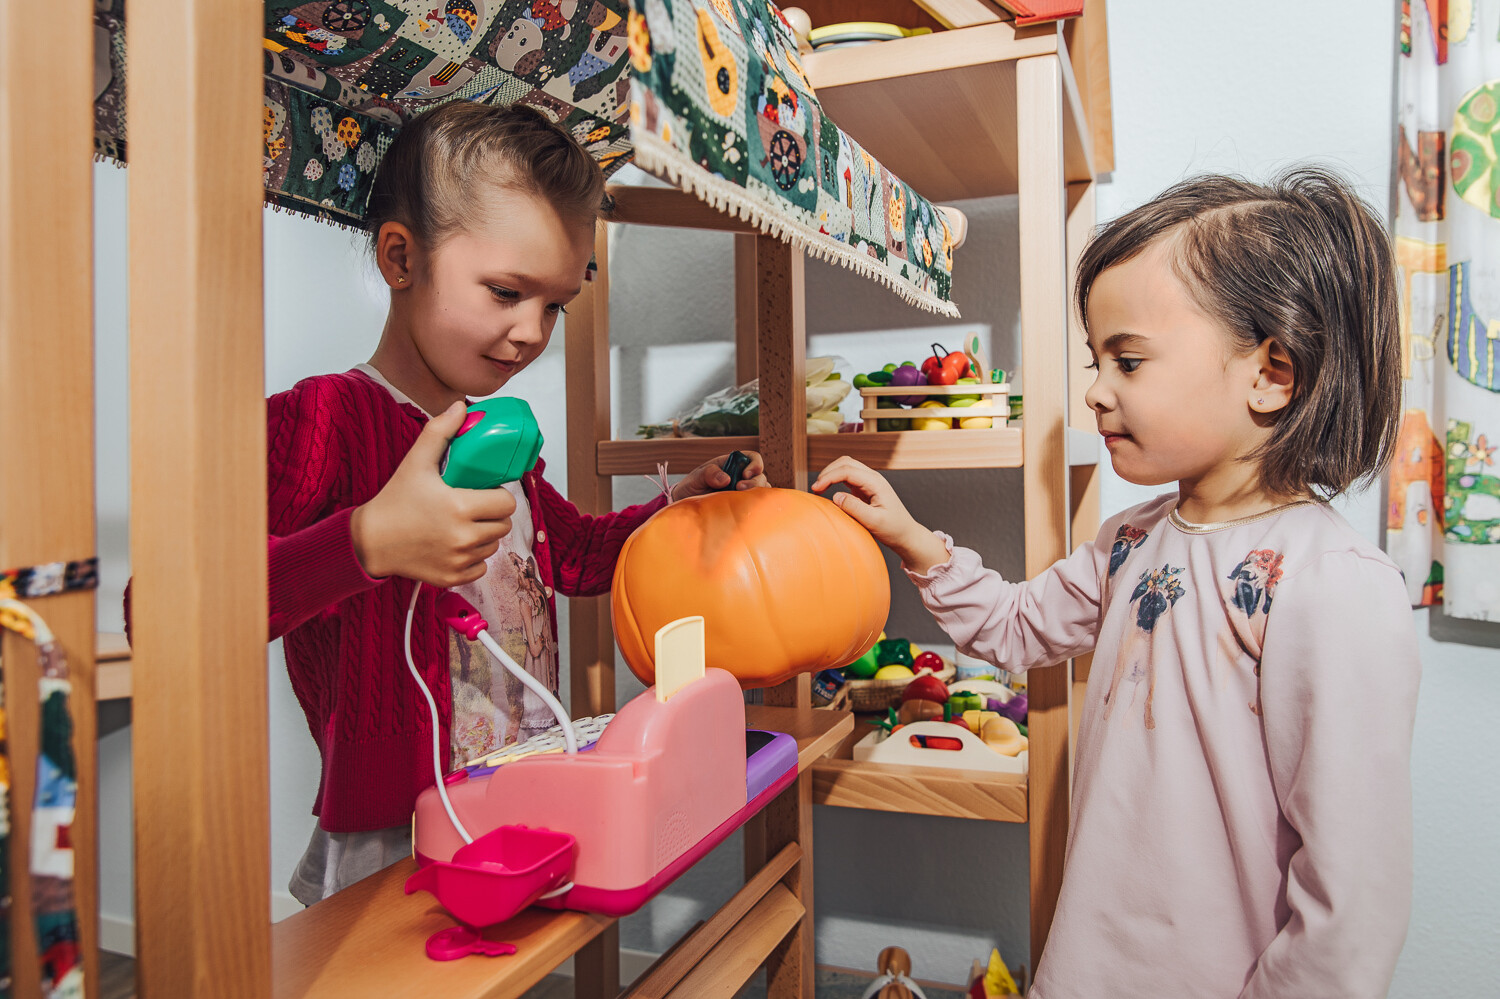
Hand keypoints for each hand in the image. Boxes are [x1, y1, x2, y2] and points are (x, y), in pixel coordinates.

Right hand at [351, 401, 517, 585]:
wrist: (371, 541)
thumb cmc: (395, 500)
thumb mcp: (416, 462)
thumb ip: (440, 432)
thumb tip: (461, 406)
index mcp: (460, 507)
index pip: (507, 502)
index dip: (498, 495)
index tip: (484, 491)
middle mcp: (463, 537)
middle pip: (503, 524)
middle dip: (492, 514)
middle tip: (472, 506)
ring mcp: (459, 560)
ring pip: (493, 545)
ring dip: (484, 535)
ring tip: (462, 524)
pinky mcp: (453, 578)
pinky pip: (481, 567)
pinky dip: (473, 558)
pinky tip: (455, 545)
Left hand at [671, 451, 769, 499]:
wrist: (687, 503)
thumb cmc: (691, 486)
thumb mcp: (696, 478)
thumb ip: (708, 474)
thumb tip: (725, 479)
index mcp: (732, 464)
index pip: (752, 458)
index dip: (754, 464)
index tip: (744, 474)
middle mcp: (741, 476)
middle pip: (760, 475)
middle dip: (755, 481)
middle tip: (739, 488)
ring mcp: (743, 491)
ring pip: (761, 489)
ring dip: (756, 493)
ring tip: (740, 498)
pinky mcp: (742, 504)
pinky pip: (756, 503)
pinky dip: (755, 505)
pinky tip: (745, 508)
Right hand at [811, 457, 948, 573]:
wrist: (905, 534)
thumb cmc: (894, 529)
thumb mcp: (874, 522)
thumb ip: (855, 508)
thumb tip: (836, 496)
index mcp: (876, 483)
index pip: (847, 470)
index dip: (829, 477)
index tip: (816, 489)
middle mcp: (873, 478)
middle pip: (845, 462)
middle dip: (827, 472)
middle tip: (815, 489)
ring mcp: (869, 482)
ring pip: (845, 466)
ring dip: (830, 474)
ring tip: (819, 488)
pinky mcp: (864, 488)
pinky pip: (847, 476)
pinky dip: (835, 479)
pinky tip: (827, 490)